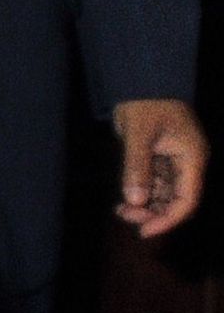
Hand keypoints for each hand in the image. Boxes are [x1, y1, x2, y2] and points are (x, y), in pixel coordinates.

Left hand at [113, 99, 202, 238]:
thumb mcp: (138, 134)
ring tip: (121, 211)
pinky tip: (123, 201)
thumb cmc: (144, 102)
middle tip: (125, 217)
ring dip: (146, 206)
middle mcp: (187, 162)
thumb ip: (137, 167)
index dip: (169, 218)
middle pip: (177, 199)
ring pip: (165, 194)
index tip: (146, 231)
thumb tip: (134, 201)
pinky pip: (155, 184)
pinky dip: (141, 194)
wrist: (141, 81)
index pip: (188, 198)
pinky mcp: (160, 158)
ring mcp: (174, 161)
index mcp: (191, 157)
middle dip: (154, 213)